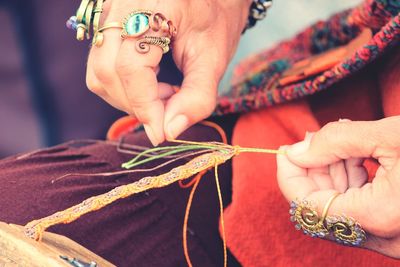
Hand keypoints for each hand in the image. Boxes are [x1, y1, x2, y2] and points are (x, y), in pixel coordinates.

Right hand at [86, 0, 249, 144]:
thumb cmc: (216, 20)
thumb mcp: (214, 58)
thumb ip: (196, 96)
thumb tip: (170, 132)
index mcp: (151, 7)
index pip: (131, 67)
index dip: (144, 106)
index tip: (163, 133)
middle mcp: (122, 6)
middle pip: (106, 71)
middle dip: (136, 104)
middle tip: (169, 108)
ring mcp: (109, 14)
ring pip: (98, 72)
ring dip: (127, 98)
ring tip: (163, 93)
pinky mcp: (107, 25)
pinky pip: (100, 65)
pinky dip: (122, 86)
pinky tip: (150, 83)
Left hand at [277, 117, 399, 257]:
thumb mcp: (390, 136)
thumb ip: (336, 141)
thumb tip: (297, 152)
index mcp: (377, 217)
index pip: (306, 206)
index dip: (289, 175)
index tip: (285, 150)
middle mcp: (383, 238)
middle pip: (320, 208)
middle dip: (311, 170)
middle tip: (314, 140)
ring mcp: (391, 239)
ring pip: (339, 209)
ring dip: (330, 174)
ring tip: (340, 142)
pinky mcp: (397, 231)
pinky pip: (360, 211)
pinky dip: (350, 183)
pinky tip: (355, 156)